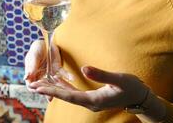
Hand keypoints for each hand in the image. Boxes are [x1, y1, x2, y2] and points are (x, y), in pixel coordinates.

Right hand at [24, 40, 72, 90]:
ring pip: (53, 83)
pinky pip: (63, 74)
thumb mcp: (33, 56)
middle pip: (43, 86)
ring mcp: (49, 73)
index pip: (31, 84)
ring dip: (57, 88)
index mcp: (32, 73)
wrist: (46, 41)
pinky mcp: (57, 69)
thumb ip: (31, 67)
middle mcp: (41, 75)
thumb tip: (26, 78)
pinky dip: (68, 76)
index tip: (38, 91)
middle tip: (50, 98)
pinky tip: (72, 78)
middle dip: (46, 92)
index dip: (34, 89)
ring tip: (62, 92)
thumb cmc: (37, 48)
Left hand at [29, 66, 149, 111]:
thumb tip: (84, 68)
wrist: (139, 96)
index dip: (53, 91)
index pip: (69, 96)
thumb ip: (101, 74)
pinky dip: (63, 88)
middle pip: (65, 97)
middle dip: (48, 91)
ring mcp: (90, 101)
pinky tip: (57, 81)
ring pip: (68, 95)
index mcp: (94, 100)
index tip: (39, 87)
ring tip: (40, 84)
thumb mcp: (119, 79)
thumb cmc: (131, 87)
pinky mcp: (92, 98)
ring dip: (54, 89)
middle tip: (32, 85)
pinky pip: (73, 93)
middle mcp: (90, 103)